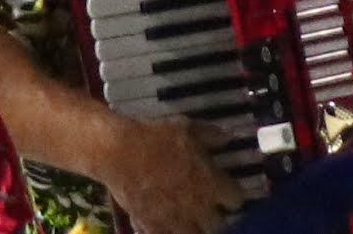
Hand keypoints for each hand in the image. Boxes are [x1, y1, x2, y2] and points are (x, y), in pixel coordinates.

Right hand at [81, 105, 243, 233]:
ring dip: (193, 226)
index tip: (225, 187)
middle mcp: (199, 208)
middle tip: (205, 205)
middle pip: (218, 224)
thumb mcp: (184, 128)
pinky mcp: (151, 224)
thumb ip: (209, 135)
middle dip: (214, 215)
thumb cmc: (153, 137)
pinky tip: (161, 222)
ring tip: (186, 218)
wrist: (116, 150)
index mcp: (212, 185)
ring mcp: (175, 219)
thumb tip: (227, 137)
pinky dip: (164, 229)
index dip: (231, 193)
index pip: (236, 199)